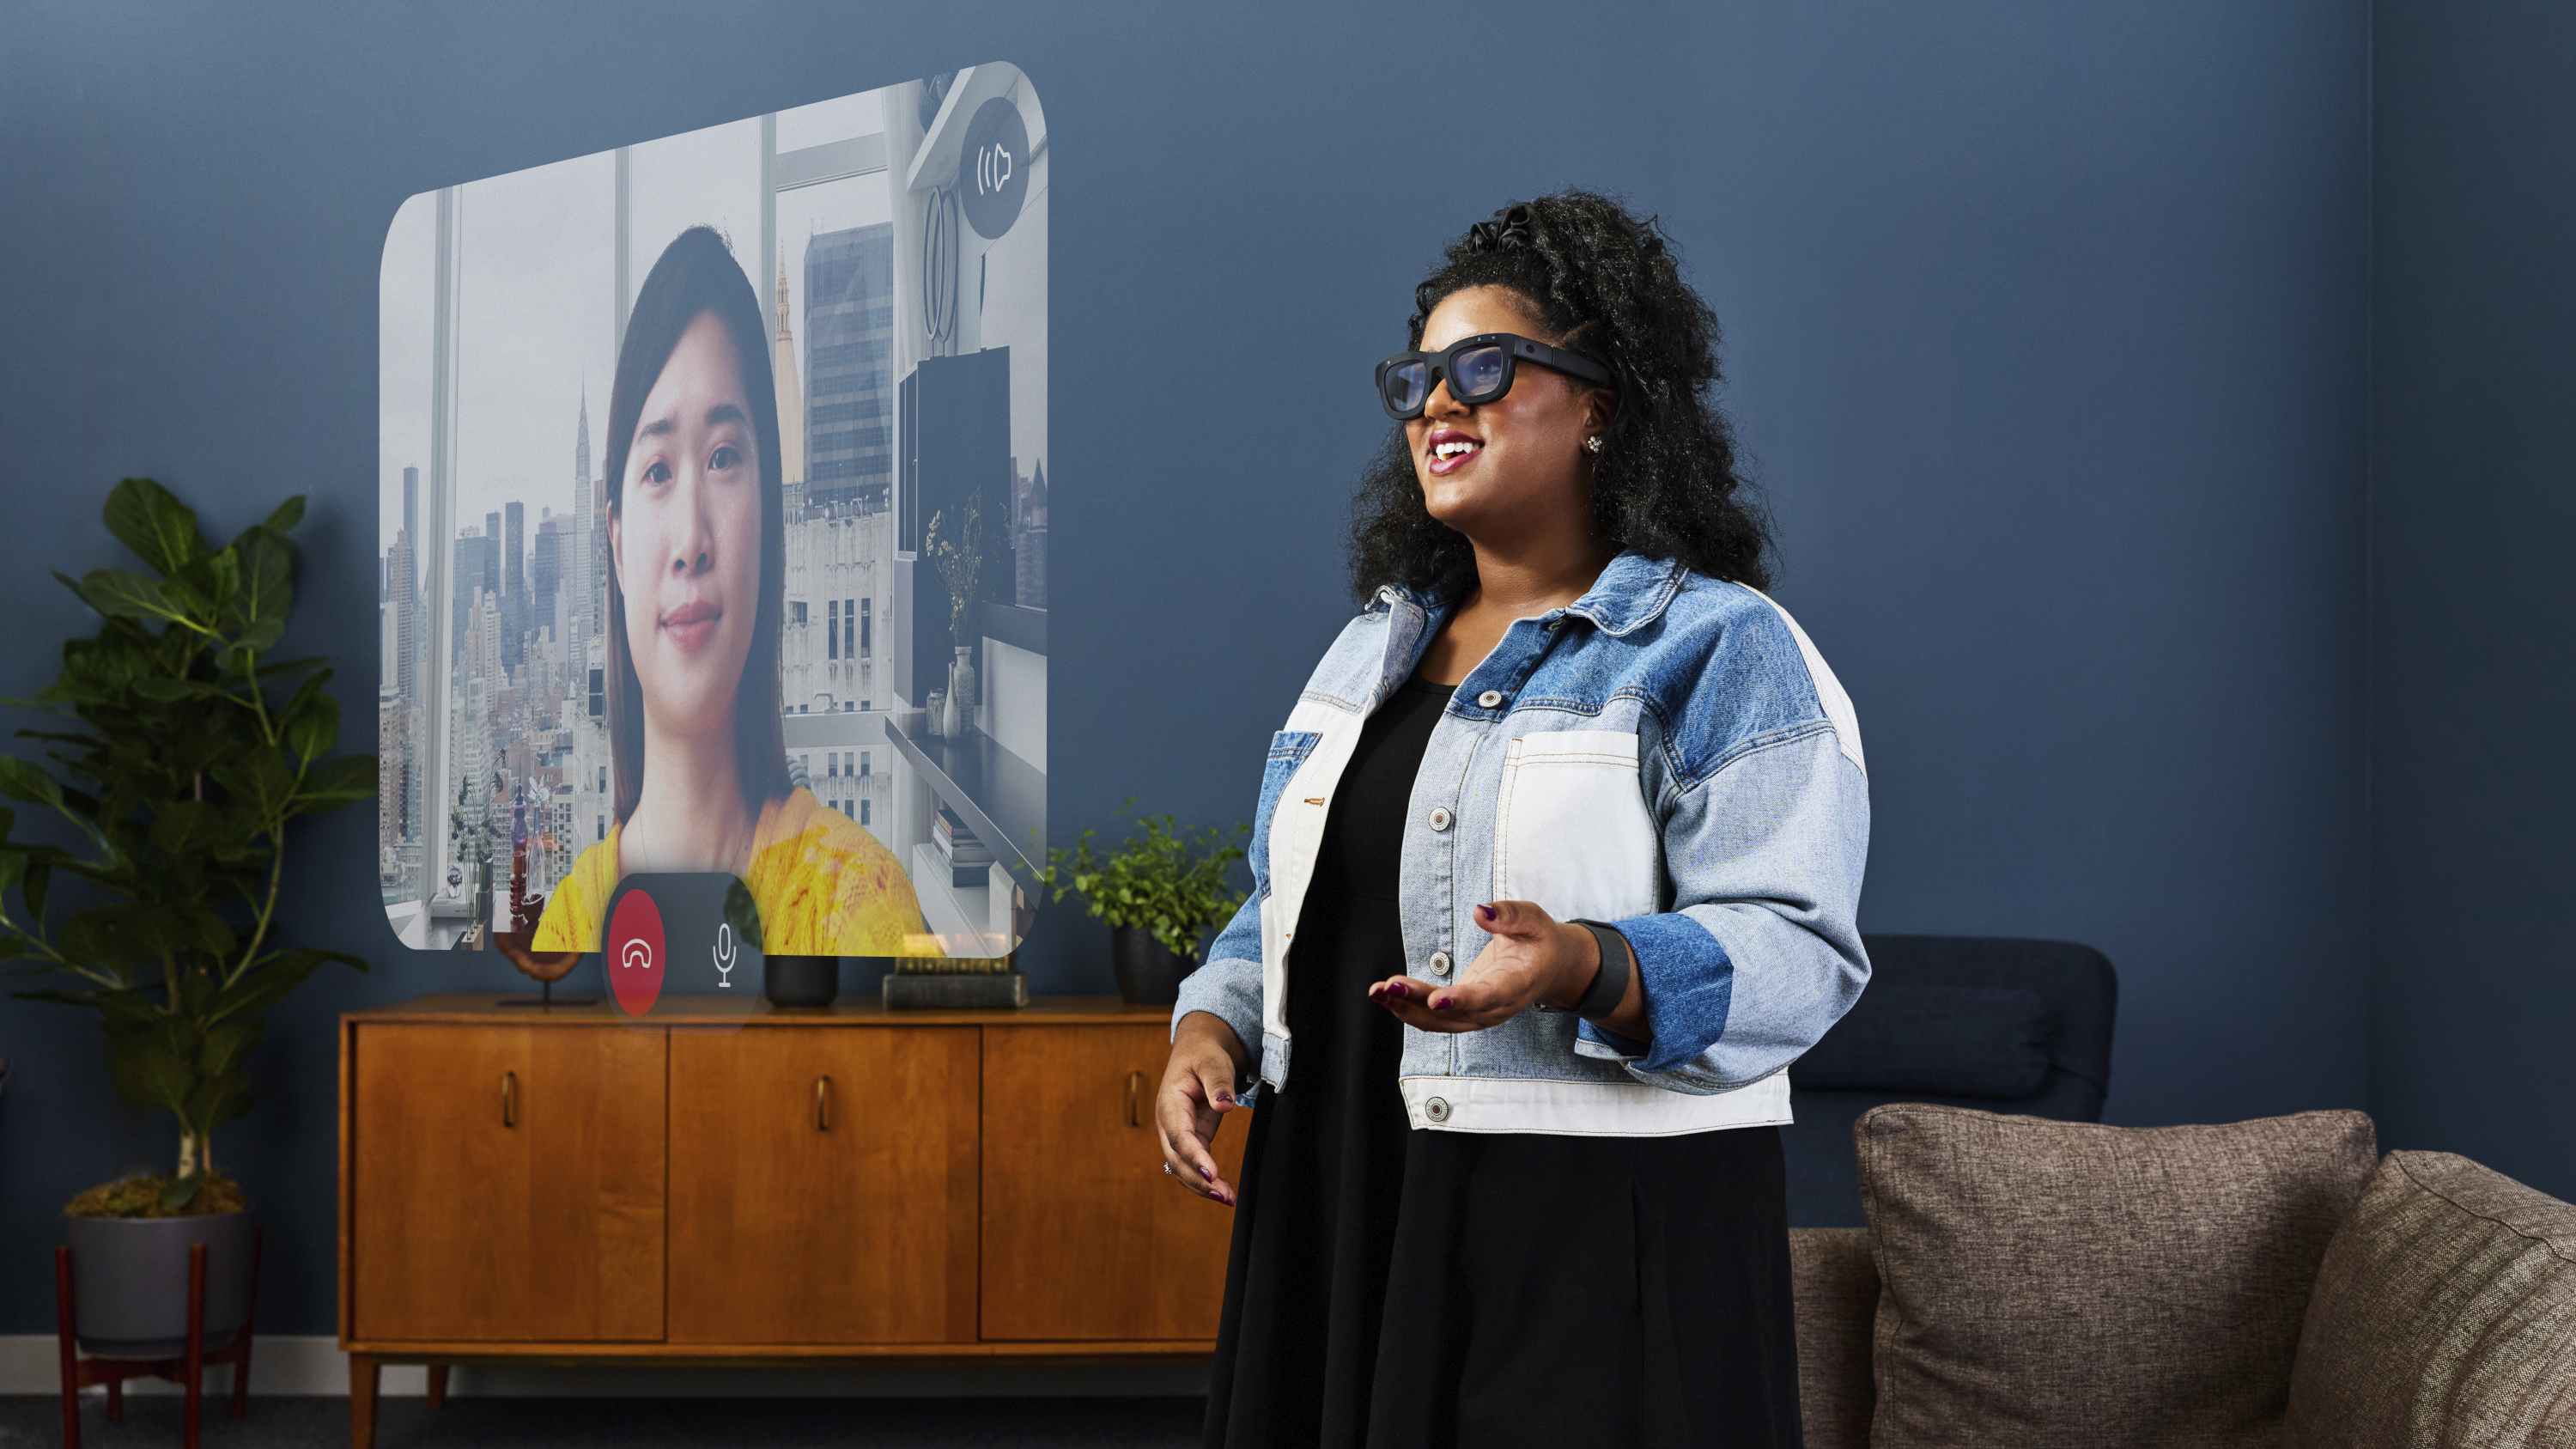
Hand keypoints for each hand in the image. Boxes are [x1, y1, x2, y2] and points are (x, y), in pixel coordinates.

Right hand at [1156, 1011, 1245, 1205]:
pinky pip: (1193, 1165)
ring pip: (1182, 1168)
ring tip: (1228, 1198)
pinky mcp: (1190, 1139)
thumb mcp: (1212, 1061)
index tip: (1213, 1173)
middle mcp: (1168, 1123)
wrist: (1197, 1051)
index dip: (1194, 1156)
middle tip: (1224, 1195)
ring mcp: (1177, 1133)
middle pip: (1177, 1159)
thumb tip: (1224, 1105)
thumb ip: (1218, 1082)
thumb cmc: (1204, 1054)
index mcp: (1170, 1103)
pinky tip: (1223, 1191)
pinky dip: (1205, 1179)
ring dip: (1202, 1186)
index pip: (1179, 1136)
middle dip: (1199, 1180)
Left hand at [1367, 899, 1596, 1032]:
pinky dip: (1408, 1009)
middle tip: (1389, 986)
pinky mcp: (1464, 1013)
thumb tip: (1480, 911)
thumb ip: (1509, 915)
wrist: (1549, 968)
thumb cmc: (1540, 941)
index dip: (1462, 1000)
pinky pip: (1434, 1019)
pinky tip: (1385, 995)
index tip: (1436, 999)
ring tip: (1377, 991)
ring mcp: (1479, 1014)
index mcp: (1517, 984)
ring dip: (1405, 1009)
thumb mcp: (1534, 919)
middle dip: (1419, 1003)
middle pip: (1454, 1014)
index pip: (1487, 997)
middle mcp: (1496, 1007)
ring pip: (1439, 1022)